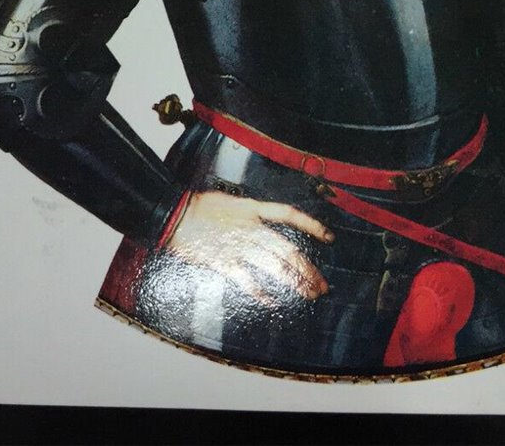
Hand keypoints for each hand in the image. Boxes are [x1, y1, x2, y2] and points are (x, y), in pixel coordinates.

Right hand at [164, 190, 333, 303]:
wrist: (175, 214)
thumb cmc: (201, 207)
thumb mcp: (232, 201)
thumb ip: (251, 214)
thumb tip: (267, 226)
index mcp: (252, 209)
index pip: (289, 214)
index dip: (311, 226)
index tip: (329, 237)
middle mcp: (250, 228)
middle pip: (288, 249)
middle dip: (309, 269)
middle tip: (322, 285)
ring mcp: (238, 246)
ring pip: (275, 266)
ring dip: (295, 282)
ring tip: (310, 294)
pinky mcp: (224, 263)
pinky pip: (248, 282)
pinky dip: (262, 294)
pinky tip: (274, 303)